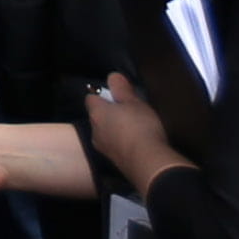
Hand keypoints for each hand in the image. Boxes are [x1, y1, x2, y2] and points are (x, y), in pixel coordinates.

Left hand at [84, 70, 188, 195]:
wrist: (147, 163)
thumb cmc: (139, 126)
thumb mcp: (134, 102)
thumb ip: (121, 88)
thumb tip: (112, 76)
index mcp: (96, 113)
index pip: (91, 98)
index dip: (102, 95)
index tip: (117, 96)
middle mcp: (94, 131)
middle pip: (98, 117)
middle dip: (109, 113)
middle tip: (129, 111)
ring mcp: (103, 149)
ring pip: (105, 133)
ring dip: (115, 130)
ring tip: (135, 128)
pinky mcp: (114, 162)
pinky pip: (115, 147)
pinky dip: (122, 143)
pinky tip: (137, 144)